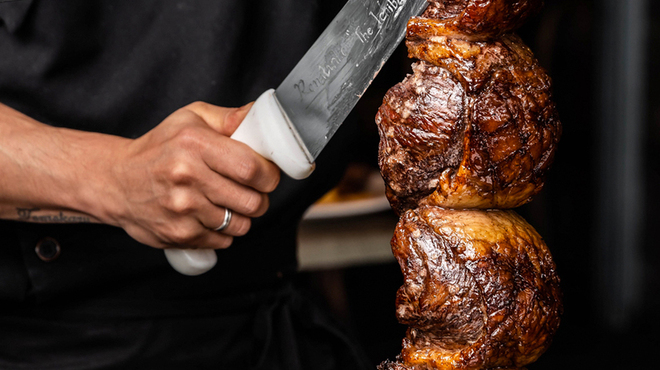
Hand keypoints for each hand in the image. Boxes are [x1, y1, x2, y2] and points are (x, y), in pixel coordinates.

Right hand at [102, 102, 280, 249]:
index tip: (266, 175)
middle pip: (252, 201)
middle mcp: (187, 177)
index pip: (252, 169)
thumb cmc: (158, 148)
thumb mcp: (190, 119)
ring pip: (240, 224)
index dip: (269, 175)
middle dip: (260, 198)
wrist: (116, 180)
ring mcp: (182, 210)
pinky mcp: (179, 235)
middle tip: (250, 190)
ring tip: (227, 203)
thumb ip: (229, 118)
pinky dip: (222, 232)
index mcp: (194, 144)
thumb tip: (259, 115)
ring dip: (241, 216)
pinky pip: (223, 241)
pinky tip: (209, 216)